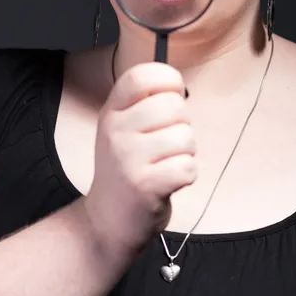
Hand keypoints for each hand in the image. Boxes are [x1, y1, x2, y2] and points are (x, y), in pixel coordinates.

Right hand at [84, 62, 196, 259]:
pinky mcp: (144, 184)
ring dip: (185, 153)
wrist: (107, 220)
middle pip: (174, 106)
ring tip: (164, 165)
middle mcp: (116, 129)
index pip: (143, 75)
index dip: (168, 80)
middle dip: (182, 126)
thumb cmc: (126, 169)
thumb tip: (178, 84)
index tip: (172, 96)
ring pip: (186, 137)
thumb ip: (146, 103)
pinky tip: (168, 182)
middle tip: (164, 145)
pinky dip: (186, 176)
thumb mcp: (124, 128)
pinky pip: (188, 167)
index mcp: (112, 110)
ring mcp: (128, 157)